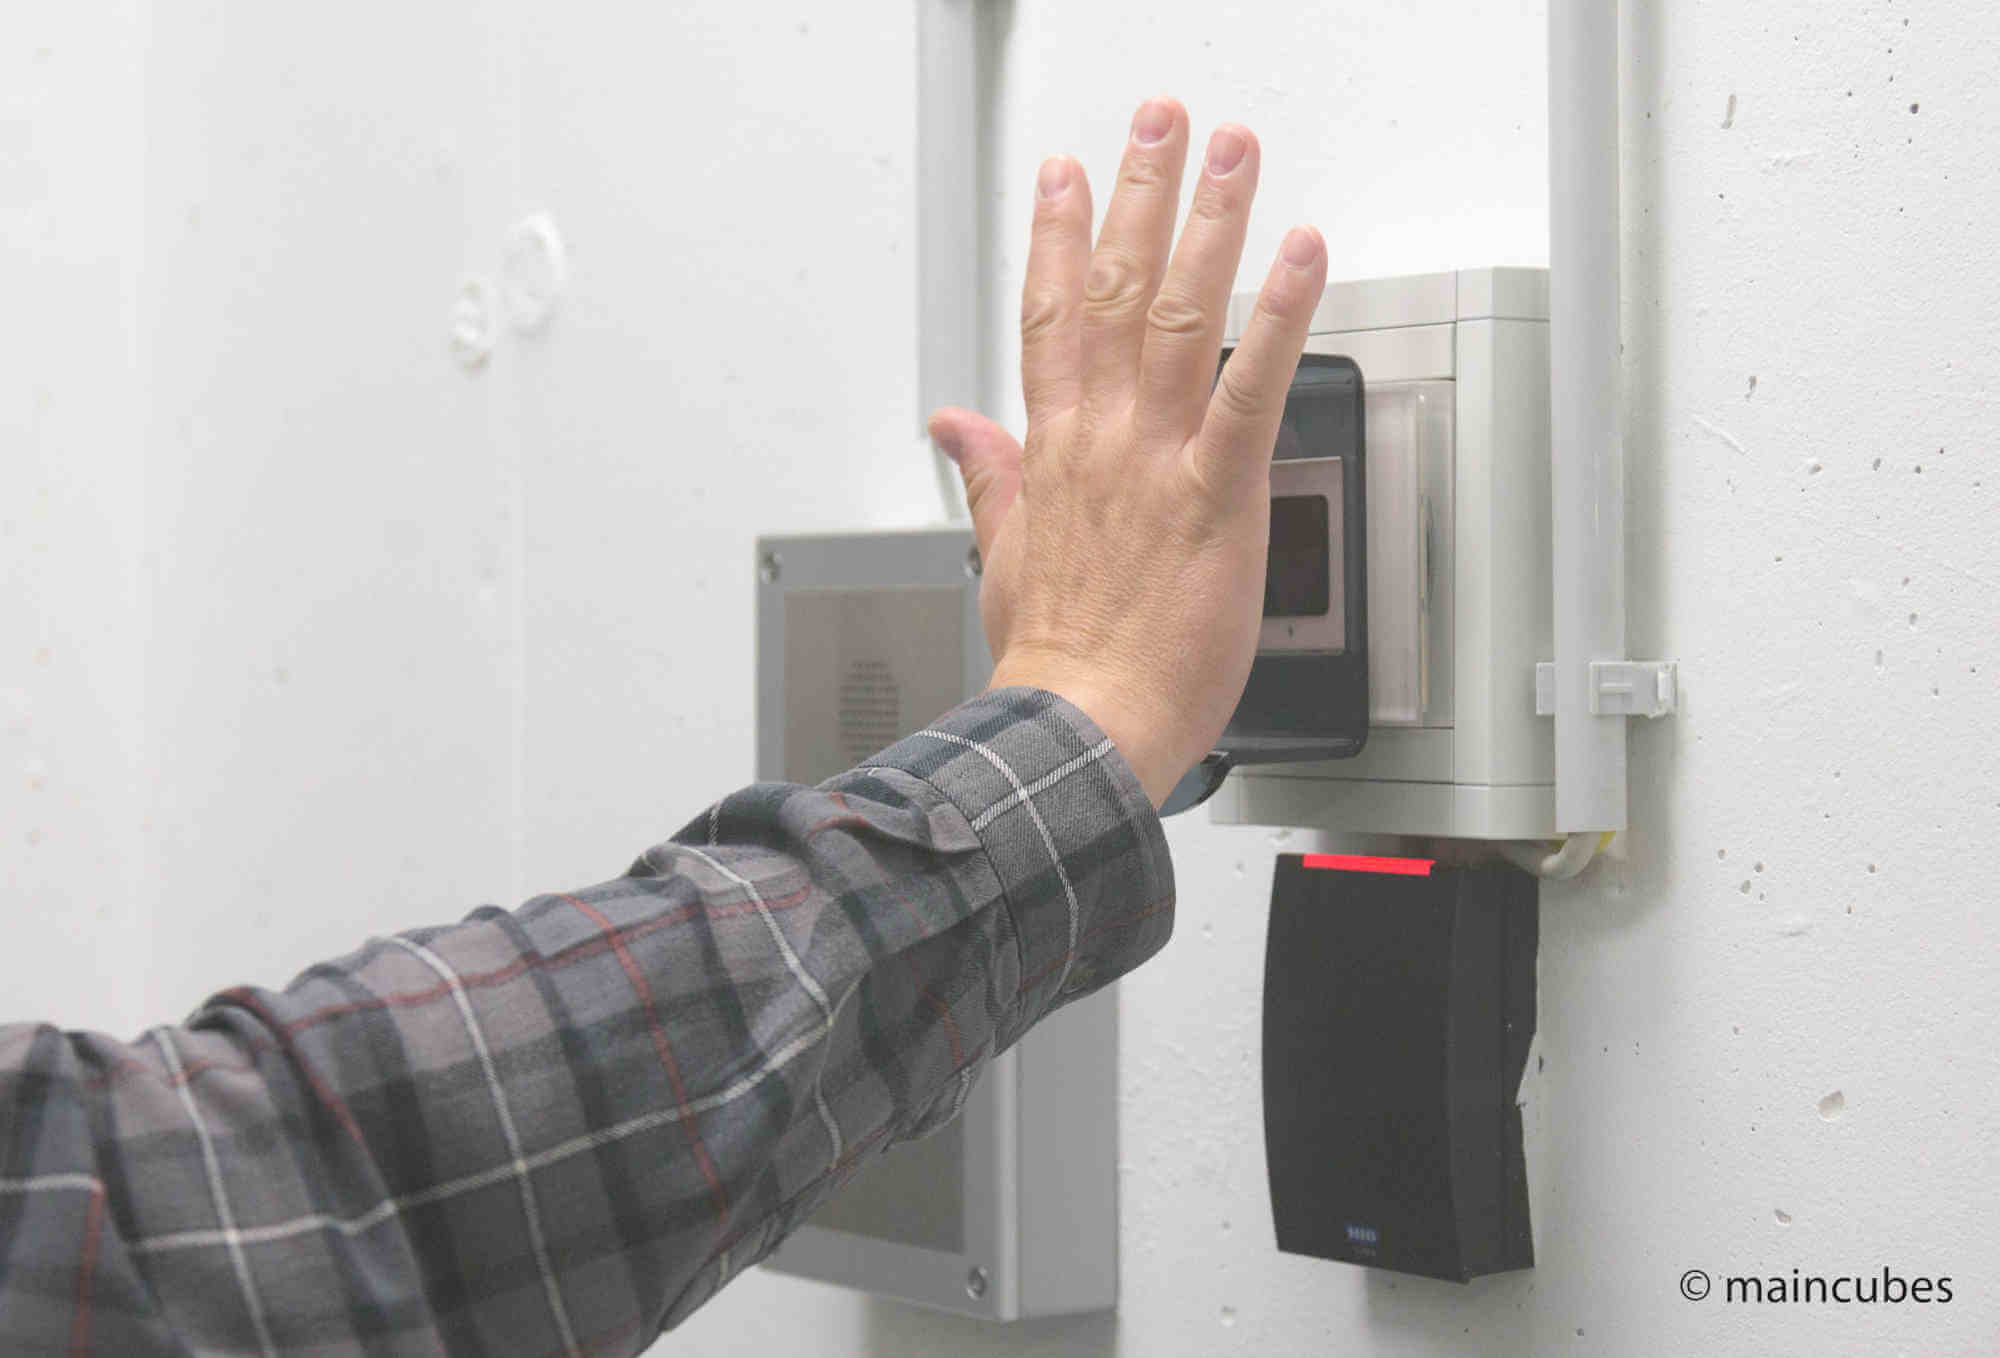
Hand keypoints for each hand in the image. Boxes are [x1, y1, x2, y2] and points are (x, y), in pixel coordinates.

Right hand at [928, 97, 1325, 807]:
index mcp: (1052, 452)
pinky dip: (1277, 317)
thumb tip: (955, 427)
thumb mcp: (1002, 557)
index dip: (1054, 235)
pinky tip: (1303, 255)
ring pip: (1175, 315)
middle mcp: (1099, 438)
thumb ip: (988, 479)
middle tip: (1161, 120)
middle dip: (1136, 195)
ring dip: (1207, 223)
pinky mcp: (1215, 494)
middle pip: (1110, 289)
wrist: (1081, 727)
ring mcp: (1155, 459)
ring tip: (1232, 152)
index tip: (1064, 171)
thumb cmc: (1054, 659)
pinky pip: (1249, 388)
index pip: (1047, 317)